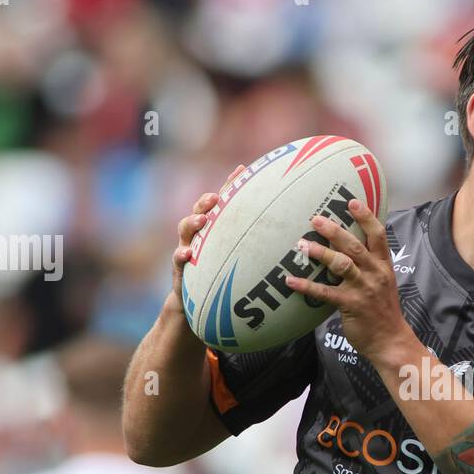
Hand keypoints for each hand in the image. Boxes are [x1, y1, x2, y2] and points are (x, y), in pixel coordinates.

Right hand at [166, 163, 247, 314]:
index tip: (243, 169)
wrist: (199, 304)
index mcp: (216, 228)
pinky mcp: (180, 268)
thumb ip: (260, 246)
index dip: (230, 185)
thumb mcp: (244, 261)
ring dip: (192, 222)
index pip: (223, 202)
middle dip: (206, 201)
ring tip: (201, 220)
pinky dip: (181, 254)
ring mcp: (188, 248)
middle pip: (200, 209)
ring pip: (185, 229)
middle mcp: (200, 234)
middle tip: (215, 198)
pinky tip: (187, 253)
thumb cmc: (226, 278)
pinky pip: (178, 259)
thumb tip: (295, 235)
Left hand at [283, 199, 409, 364]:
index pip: (378, 235)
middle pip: (355, 246)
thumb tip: (345, 249)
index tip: (352, 202)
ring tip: (301, 246)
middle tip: (316, 219)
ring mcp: (364, 289)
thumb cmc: (382, 310)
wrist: (390, 340)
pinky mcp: (351, 306)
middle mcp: (375, 273)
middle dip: (335, 231)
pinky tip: (291, 280)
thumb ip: (368, 265)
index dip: (365, 217)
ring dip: (320, 253)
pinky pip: (325, 293)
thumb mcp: (383, 282)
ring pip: (341, 265)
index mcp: (383, 265)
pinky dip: (306, 286)